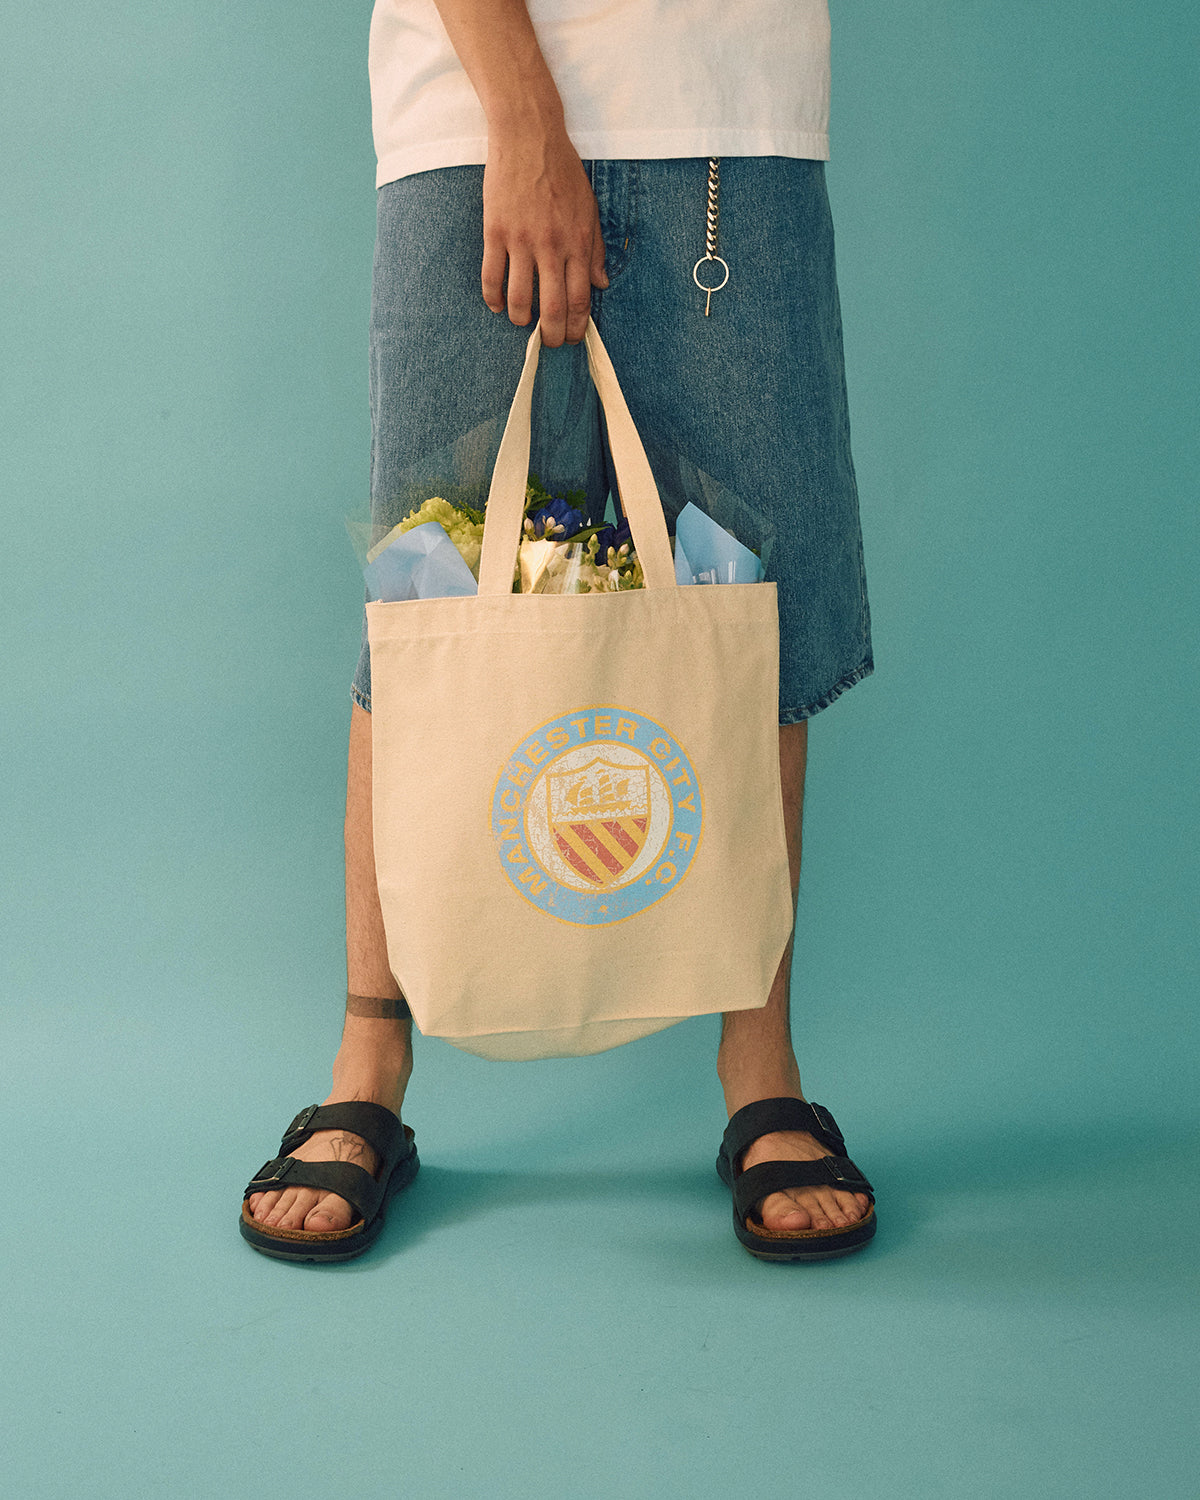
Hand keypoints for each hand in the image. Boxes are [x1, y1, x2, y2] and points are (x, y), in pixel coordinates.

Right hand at [481, 124, 608, 347]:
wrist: (528, 136)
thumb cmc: (562, 170)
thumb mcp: (589, 208)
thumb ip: (595, 249)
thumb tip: (601, 284)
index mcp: (577, 242)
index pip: (580, 300)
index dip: (576, 327)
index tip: (573, 337)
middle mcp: (551, 246)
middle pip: (552, 309)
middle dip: (551, 336)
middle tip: (549, 343)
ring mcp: (521, 241)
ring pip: (520, 300)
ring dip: (521, 320)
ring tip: (523, 323)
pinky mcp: (495, 232)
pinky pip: (492, 277)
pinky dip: (494, 298)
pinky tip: (498, 305)